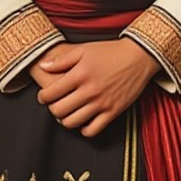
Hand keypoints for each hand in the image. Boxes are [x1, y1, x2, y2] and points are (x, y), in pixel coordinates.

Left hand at [35, 39, 160, 136]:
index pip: (51, 93)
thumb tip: (43, 66)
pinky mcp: (113, 112)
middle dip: (52, 108)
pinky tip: (83, 119)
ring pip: (72, 123)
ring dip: (65, 119)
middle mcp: (90, 90)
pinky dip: (83, 129)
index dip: (43, 97)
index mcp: (80, 74)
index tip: (44, 96)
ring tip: (67, 112)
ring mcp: (102, 103)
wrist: (138, 56)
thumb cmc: (110, 51)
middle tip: (55, 104)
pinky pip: (92, 130)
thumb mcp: (84, 49)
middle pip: (59, 110)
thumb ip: (62, 59)